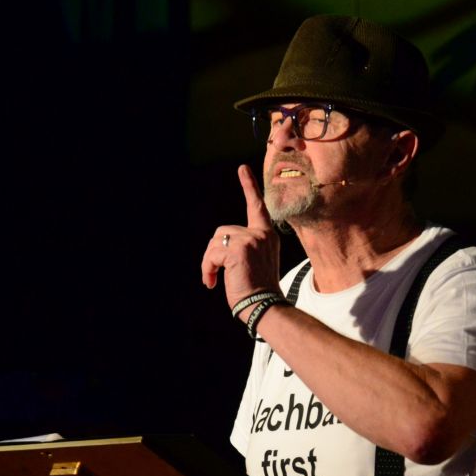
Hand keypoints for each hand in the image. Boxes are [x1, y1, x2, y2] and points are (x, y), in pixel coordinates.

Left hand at [200, 164, 280, 312]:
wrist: (264, 307)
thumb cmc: (257, 291)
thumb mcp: (254, 263)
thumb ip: (244, 247)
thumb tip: (220, 247)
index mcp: (267, 236)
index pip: (256, 207)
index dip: (249, 186)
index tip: (242, 168)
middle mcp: (261, 234)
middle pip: (222, 231)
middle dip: (214, 253)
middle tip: (216, 275)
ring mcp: (251, 239)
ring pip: (215, 242)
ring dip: (210, 262)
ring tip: (215, 280)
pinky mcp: (239, 249)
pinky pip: (212, 253)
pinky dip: (207, 268)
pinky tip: (213, 282)